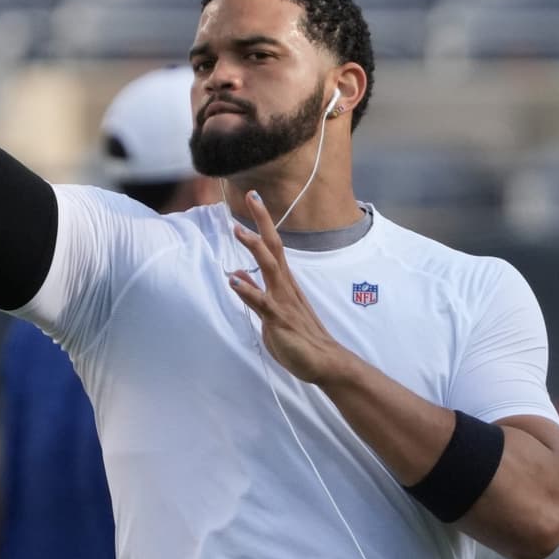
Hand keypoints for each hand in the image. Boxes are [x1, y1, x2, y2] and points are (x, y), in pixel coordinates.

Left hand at [229, 191, 349, 384]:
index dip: (262, 222)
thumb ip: (255, 292)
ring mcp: (283, 301)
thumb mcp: (272, 310)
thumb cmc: (299, 336)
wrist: (324, 361)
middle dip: (262, 222)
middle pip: (273, 247)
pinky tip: (234, 281)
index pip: (272, 245)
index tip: (254, 198)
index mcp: (283, 282)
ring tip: (238, 231)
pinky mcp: (280, 320)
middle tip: (252, 196)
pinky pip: (263, 303)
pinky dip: (248, 291)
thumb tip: (237, 274)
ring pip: (270, 268)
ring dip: (254, 248)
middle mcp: (284, 286)